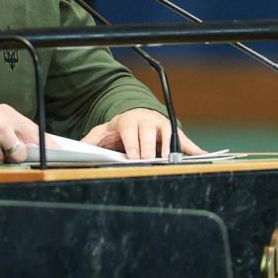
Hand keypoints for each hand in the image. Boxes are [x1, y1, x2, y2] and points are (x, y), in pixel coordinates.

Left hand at [80, 108, 204, 159]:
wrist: (136, 116)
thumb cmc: (119, 129)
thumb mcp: (102, 133)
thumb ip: (90, 141)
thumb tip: (74, 149)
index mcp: (128, 121)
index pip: (130, 131)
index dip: (133, 144)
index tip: (134, 158)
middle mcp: (147, 120)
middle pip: (149, 133)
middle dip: (150, 148)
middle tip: (150, 162)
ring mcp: (162, 125)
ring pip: (169, 134)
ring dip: (171, 148)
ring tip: (172, 162)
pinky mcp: (175, 132)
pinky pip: (186, 141)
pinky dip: (195, 149)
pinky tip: (203, 156)